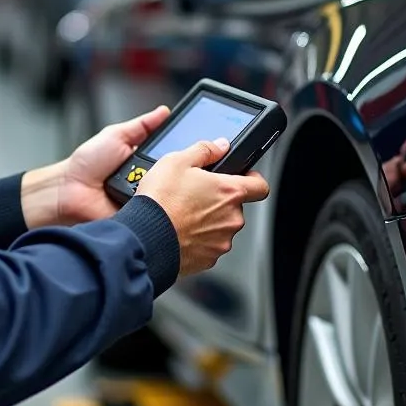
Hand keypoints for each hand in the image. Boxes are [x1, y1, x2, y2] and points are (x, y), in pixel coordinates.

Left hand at [21, 105, 171, 228]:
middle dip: (177, 168)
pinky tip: (152, 198)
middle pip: (176, 174)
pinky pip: (157, 213)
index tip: (196, 144)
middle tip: (170, 162)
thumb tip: (163, 111)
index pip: (174, 156)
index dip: (185, 151)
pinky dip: (155, 206)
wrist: (67, 192)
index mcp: (146, 161)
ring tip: (154, 179)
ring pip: (169, 193)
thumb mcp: (115, 136)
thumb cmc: (86, 165)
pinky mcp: (141, 217)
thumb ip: (141, 125)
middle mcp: (149, 181)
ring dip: (165, 186)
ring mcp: (146, 200)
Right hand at [135, 138, 269, 276]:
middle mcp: (231, 219)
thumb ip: (204, 150)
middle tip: (196, 195)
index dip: (253, 179)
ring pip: (221, 227)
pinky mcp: (208, 259)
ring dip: (208, 221)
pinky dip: (198, 239)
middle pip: (235, 207)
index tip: (244, 178)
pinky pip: (208, 245)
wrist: (144, 237)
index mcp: (229, 192)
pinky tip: (180, 230)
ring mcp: (221, 241)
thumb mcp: (177, 161)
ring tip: (183, 214)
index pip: (260, 186)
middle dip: (219, 201)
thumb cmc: (160, 201)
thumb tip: (219, 146)